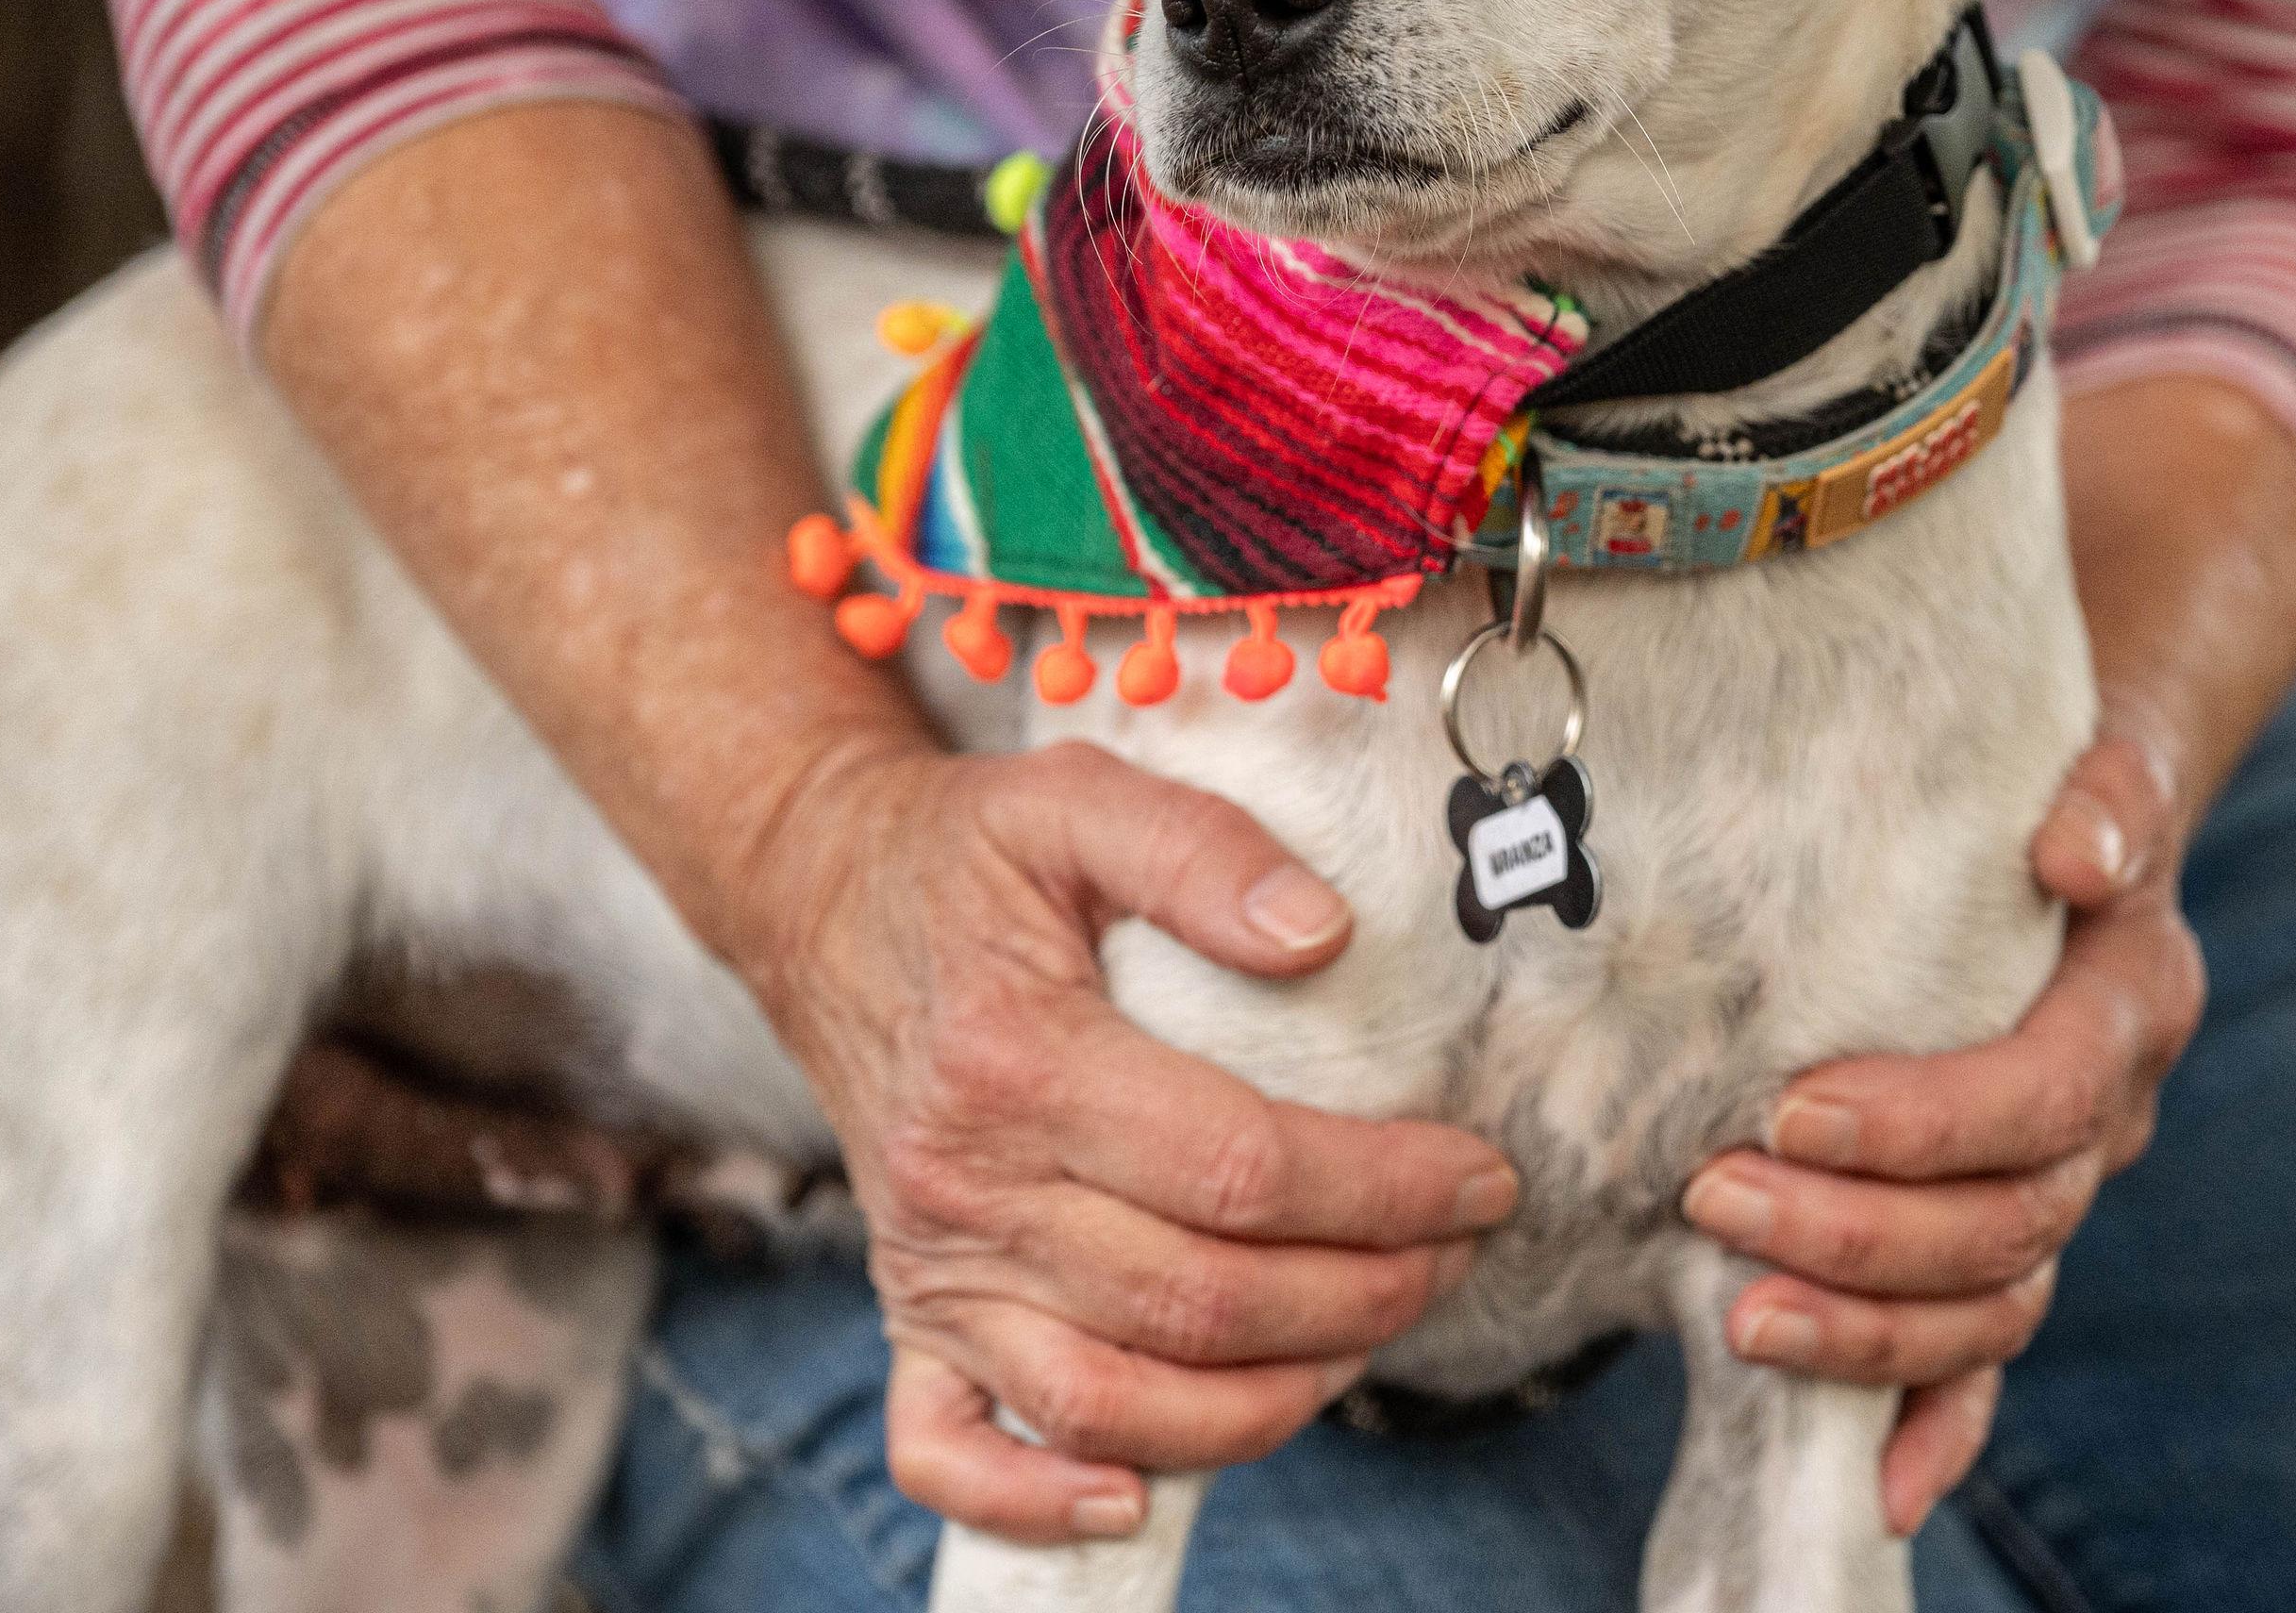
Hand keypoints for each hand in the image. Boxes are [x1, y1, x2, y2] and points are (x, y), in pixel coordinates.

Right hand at [731, 737, 1522, 1545]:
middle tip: (1453, 1249)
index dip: (1383, 1187)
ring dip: (1267, 1398)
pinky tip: (1139, 1491)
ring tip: (1367, 1334)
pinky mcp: (909, 1312)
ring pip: (1112, 1398)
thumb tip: (1323, 934)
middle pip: (1199, 1300)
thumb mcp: (1076, 796)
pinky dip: (1043, 1498)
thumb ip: (1199, 848)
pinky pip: (951, 1453)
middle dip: (1362, 1294)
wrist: (818, 897)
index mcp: (1017, 1061)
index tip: (1478, 1173)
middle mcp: (968, 1186)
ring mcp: (932, 1266)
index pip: (1238, 1168)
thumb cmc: (965, 855)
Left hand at [1682, 718, 2196, 1528]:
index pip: (2040, 1095)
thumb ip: (2106, 798)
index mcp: (2125, 1008)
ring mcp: (2056, 1193)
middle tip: (1714, 1197)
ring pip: (1993, 1305)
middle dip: (1859, 1231)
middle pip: (2007, 1221)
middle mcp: (2105, 1119)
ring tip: (1733, 1312)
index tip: (1790, 1110)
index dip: (1924, 1122)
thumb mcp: (2094, 770)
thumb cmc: (2043, 796)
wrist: (2066, 833)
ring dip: (1869, 1329)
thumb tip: (2071, 852)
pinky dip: (1938, 1429)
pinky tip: (1874, 1486)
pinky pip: (1985, 1357)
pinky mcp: (2000, 1239)